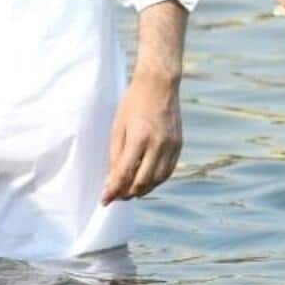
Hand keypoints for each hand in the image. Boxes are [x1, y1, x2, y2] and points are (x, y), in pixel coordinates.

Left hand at [103, 73, 182, 203]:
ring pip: (158, 180)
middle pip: (142, 182)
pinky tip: (146, 181)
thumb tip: (111, 180)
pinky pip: (168, 171)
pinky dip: (156, 180)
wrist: (159, 84)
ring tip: (129, 192)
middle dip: (127, 194)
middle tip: (116, 197)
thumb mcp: (117, 126)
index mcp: (139, 138)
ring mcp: (171, 146)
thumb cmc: (133, 103)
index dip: (113, 191)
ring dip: (142, 190)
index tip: (104, 200)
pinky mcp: (179, 145)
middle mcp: (158, 144)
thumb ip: (115, 154)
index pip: (125, 174)